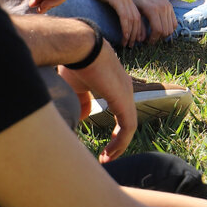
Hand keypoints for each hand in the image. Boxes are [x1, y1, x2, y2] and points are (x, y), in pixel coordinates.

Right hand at [58, 40, 135, 162]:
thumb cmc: (76, 62)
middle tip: (106, 157)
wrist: (81, 47)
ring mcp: (127, 95)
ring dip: (119, 145)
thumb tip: (85, 116)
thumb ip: (82, 101)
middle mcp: (125, 91)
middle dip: (118, 142)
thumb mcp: (76, 87)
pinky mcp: (124, 100)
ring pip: (129, 127)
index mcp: (115, 86)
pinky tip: (109, 152)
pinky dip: (121, 142)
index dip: (114, 130)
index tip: (104, 145)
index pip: (121, 111)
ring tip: (107, 159)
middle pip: (127, 121)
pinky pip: (128, 127)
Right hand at [83, 0, 144, 45]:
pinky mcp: (117, 0)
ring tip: (128, 44)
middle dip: (137, 34)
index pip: (138, 17)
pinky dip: (126, 28)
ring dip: (131, 34)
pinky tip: (125, 36)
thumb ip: (114, 8)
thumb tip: (114, 20)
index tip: (137, 40)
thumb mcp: (108, 0)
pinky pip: (124, 17)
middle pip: (138, 20)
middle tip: (134, 45)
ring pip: (133, 20)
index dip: (139, 29)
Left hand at [128, 0, 179, 44]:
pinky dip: (169, 28)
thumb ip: (139, 26)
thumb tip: (141, 40)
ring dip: (164, 34)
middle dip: (158, 38)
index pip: (158, 30)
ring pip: (171, 27)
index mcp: (153, 10)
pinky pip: (174, 21)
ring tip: (155, 35)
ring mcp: (168, 6)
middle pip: (166, 30)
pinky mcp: (170, 6)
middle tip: (150, 40)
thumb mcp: (135, 11)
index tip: (146, 42)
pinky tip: (160, 28)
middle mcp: (163, 8)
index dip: (153, 39)